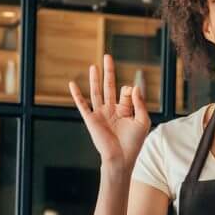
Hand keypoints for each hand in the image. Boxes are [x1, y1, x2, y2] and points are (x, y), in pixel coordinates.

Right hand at [69, 54, 149, 169]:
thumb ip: (139, 103)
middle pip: (109, 86)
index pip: (126, 93)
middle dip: (109, 72)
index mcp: (125, 110)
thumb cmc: (134, 143)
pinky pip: (82, 104)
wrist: (121, 158)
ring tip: (94, 66)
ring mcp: (100, 113)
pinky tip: (72, 83)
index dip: (130, 92)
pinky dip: (77, 94)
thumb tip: (133, 86)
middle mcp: (111, 110)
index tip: (132, 95)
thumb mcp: (143, 121)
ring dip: (95, 79)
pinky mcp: (91, 119)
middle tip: (108, 56)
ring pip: (97, 92)